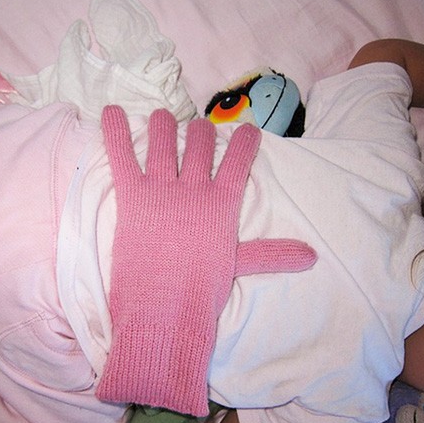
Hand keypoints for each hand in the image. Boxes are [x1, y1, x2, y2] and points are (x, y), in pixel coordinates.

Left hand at [96, 106, 315, 415]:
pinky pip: (122, 155)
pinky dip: (115, 131)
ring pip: (163, 142)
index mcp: (222, 204)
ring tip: (163, 118)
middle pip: (199, 145)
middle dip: (200, 133)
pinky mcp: (132, 196)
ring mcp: (162, 190)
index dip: (245, 142)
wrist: (165, 311)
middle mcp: (194, 189)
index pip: (239, 162)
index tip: (247, 130)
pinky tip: (111, 111)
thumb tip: (312, 256)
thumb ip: (272, 254)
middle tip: (197, 131)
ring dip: (163, 125)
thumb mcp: (238, 266)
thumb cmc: (201, 292)